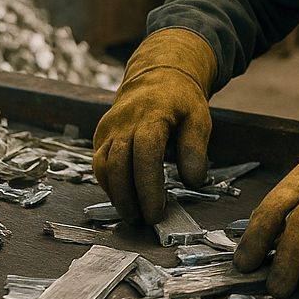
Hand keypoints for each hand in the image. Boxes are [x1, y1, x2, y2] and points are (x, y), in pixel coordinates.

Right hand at [93, 28, 215, 222]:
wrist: (156, 77)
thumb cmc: (181, 101)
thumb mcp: (199, 118)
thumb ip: (195, 149)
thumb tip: (195, 182)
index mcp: (152, 115)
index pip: (145, 155)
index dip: (148, 187)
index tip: (156, 212)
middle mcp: (124, 122)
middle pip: (118, 165)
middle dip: (129, 198)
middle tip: (144, 222)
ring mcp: (109, 128)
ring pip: (103, 167)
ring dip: (116, 195)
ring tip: (134, 216)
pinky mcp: (101, 136)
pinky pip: (99, 164)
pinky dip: (110, 185)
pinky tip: (125, 199)